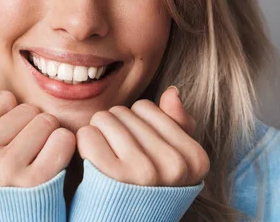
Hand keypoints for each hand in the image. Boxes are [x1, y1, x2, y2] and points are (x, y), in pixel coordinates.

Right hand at [0, 69, 75, 186]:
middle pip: (26, 109)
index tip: (3, 137)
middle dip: (30, 124)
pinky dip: (64, 146)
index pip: (2, 98)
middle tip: (24, 148)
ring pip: (47, 121)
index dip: (9, 114)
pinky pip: (63, 140)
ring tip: (36, 154)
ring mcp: (4, 170)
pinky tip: (53, 159)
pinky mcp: (35, 183)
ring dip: (48, 134)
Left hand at [76, 86, 209, 186]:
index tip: (136, 149)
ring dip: (97, 134)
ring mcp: (145, 172)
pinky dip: (84, 144)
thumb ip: (177, 125)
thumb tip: (172, 91)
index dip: (134, 124)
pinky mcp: (114, 178)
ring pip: (104, 119)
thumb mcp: (171, 161)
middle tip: (116, 155)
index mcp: (194, 159)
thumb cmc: (144, 189)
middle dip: (114, 127)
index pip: (146, 108)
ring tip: (105, 157)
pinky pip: (88, 135)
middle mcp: (174, 165)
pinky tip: (92, 161)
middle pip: (123, 111)